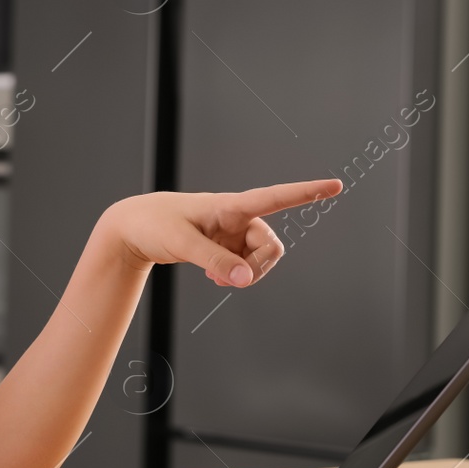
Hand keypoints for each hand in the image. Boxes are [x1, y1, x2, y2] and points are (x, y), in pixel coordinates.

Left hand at [100, 179, 342, 286]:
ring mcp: (232, 231)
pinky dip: (235, 274)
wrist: (133, 227)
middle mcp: (237, 216)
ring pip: (260, 258)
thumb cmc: (155, 225)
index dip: (306, 193)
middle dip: (259, 268)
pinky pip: (245, 264)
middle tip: (233, 281)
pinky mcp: (225, 243)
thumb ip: (217, 262)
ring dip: (245, 274)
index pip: (274, 197)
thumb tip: (246, 280)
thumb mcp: (182, 244)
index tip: (335, 186)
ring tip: (216, 278)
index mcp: (229, 205)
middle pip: (270, 245)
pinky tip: (215, 276)